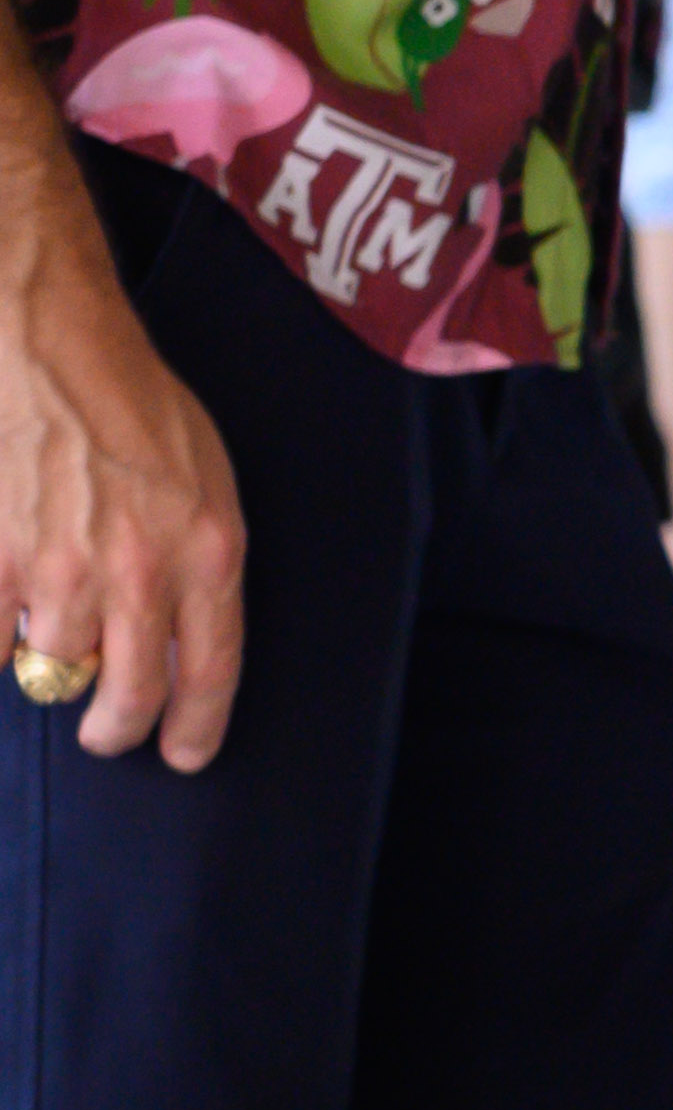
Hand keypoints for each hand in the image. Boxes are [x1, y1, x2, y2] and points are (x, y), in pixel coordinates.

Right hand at [0, 231, 244, 769]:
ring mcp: (61, 571)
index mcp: (209, 550)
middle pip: (129, 696)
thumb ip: (201, 565)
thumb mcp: (208, 485)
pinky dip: (2, 636)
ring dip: (55, 659)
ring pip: (56, 670)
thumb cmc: (138, 412)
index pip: (213, 669)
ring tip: (57, 616)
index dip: (197, 726)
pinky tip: (13, 604)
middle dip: (118, 729)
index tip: (184, 755)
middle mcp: (140, 570)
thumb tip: (183, 644)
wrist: (53, 354)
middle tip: (109, 734)